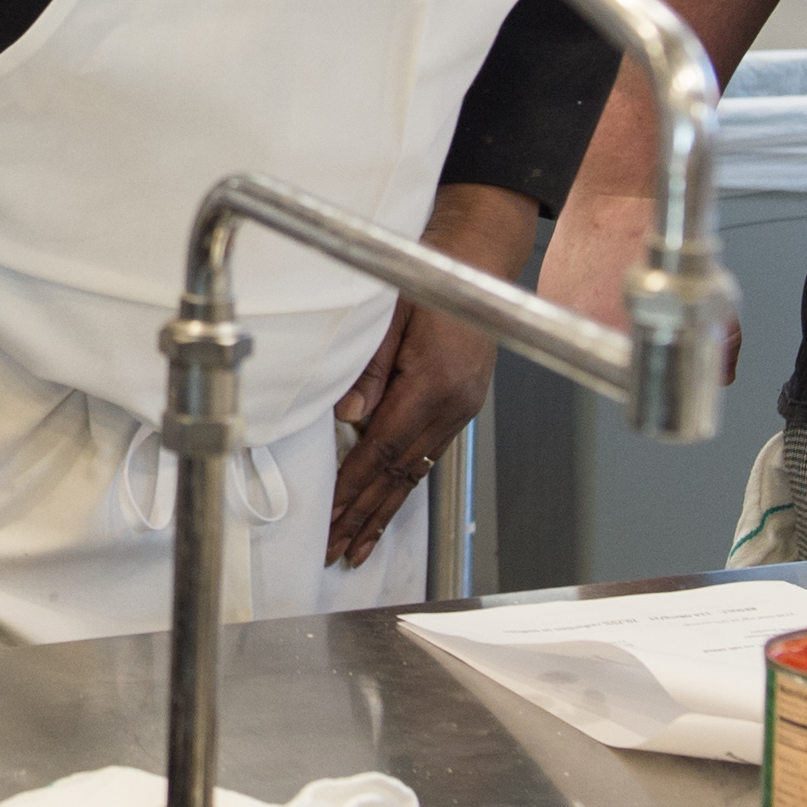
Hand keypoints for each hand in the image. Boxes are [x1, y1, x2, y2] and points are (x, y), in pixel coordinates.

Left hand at [329, 186, 534, 568]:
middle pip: (400, 474)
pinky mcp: (462, 404)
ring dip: (384, 510)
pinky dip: (403, 484)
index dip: (353, 492)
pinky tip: (388, 504)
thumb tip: (347, 419)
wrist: (476, 255)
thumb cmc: (431, 273)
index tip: (330, 521)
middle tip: (338, 550)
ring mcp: (462, 408)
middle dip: (365, 516)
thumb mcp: (390, 313)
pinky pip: (427, 454)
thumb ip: (370, 369)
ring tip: (359, 545)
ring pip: (415, 471)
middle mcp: (454, 405)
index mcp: (435, 384)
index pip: (383, 452)